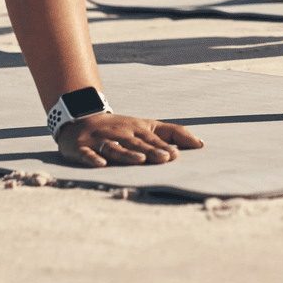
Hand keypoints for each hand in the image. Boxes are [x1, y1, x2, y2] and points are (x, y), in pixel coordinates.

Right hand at [54, 112, 203, 167]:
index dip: (163, 147)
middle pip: (136, 143)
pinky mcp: (82, 148)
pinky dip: (93, 159)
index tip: (175, 155)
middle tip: (164, 158)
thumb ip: (173, 133)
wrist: (81, 118)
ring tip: (139, 160)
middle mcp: (120, 133)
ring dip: (127, 154)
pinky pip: (87, 154)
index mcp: (136, 129)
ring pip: (115, 148)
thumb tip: (201, 144)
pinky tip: (101, 164)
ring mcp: (100, 140)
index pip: (152, 138)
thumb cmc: (122, 128)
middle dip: (150, 151)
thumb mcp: (147, 126)